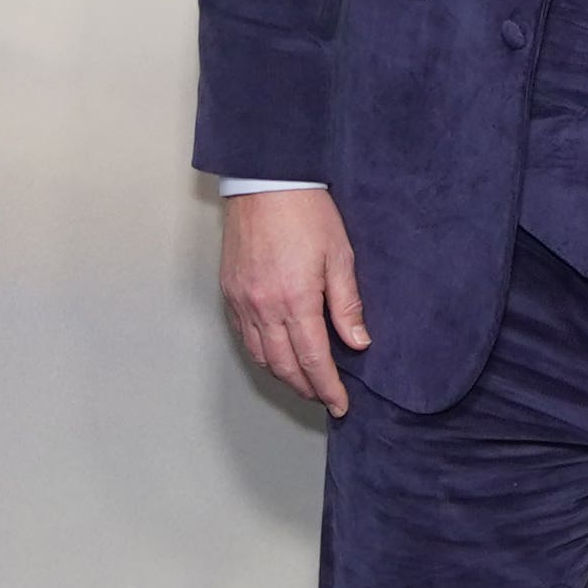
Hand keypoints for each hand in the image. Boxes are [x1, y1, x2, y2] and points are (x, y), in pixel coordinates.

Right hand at [222, 187, 371, 420]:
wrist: (265, 183)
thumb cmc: (307, 213)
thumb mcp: (340, 256)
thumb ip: (347, 304)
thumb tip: (358, 342)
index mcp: (296, 300)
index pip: (313, 360)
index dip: (327, 387)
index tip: (340, 404)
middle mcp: (264, 307)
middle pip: (284, 365)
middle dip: (306, 388)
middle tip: (324, 398)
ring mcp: (242, 301)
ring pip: (260, 356)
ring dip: (283, 375)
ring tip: (304, 383)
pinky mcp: (229, 291)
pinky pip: (243, 336)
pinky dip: (261, 354)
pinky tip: (276, 355)